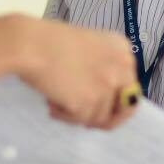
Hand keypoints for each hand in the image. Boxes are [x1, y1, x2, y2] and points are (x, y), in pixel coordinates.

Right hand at [12, 17, 139, 129]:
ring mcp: (107, 86)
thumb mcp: (89, 47)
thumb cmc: (51, 42)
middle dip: (104, 117)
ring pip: (99, 118)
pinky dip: (65, 116)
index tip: (101, 108)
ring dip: (77, 114)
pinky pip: (80, 120)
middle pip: (124, 108)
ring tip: (57, 100)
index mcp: (123, 51)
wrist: (32, 44)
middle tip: (84, 118)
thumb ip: (103, 68)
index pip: (131, 87)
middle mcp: (122, 68)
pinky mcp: (90, 102)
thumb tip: (106, 100)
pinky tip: (52, 102)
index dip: (115, 102)